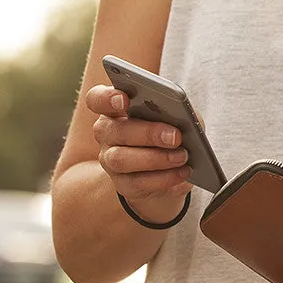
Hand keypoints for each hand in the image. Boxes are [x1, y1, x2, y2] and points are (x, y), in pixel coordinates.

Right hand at [86, 84, 193, 222]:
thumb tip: (186, 116)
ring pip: (122, 160)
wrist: (168, 167)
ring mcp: (110, 161)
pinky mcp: (123, 184)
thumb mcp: (176, 114)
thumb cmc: (169, 130)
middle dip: (147, 133)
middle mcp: (106, 133)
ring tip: (182, 156)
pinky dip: (164, 178)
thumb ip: (177, 109)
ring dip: (156, 158)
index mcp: (114, 108)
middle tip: (175, 136)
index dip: (106, 98)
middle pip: (115, 130)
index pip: (96, 99)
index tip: (124, 99)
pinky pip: (138, 183)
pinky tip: (183, 172)